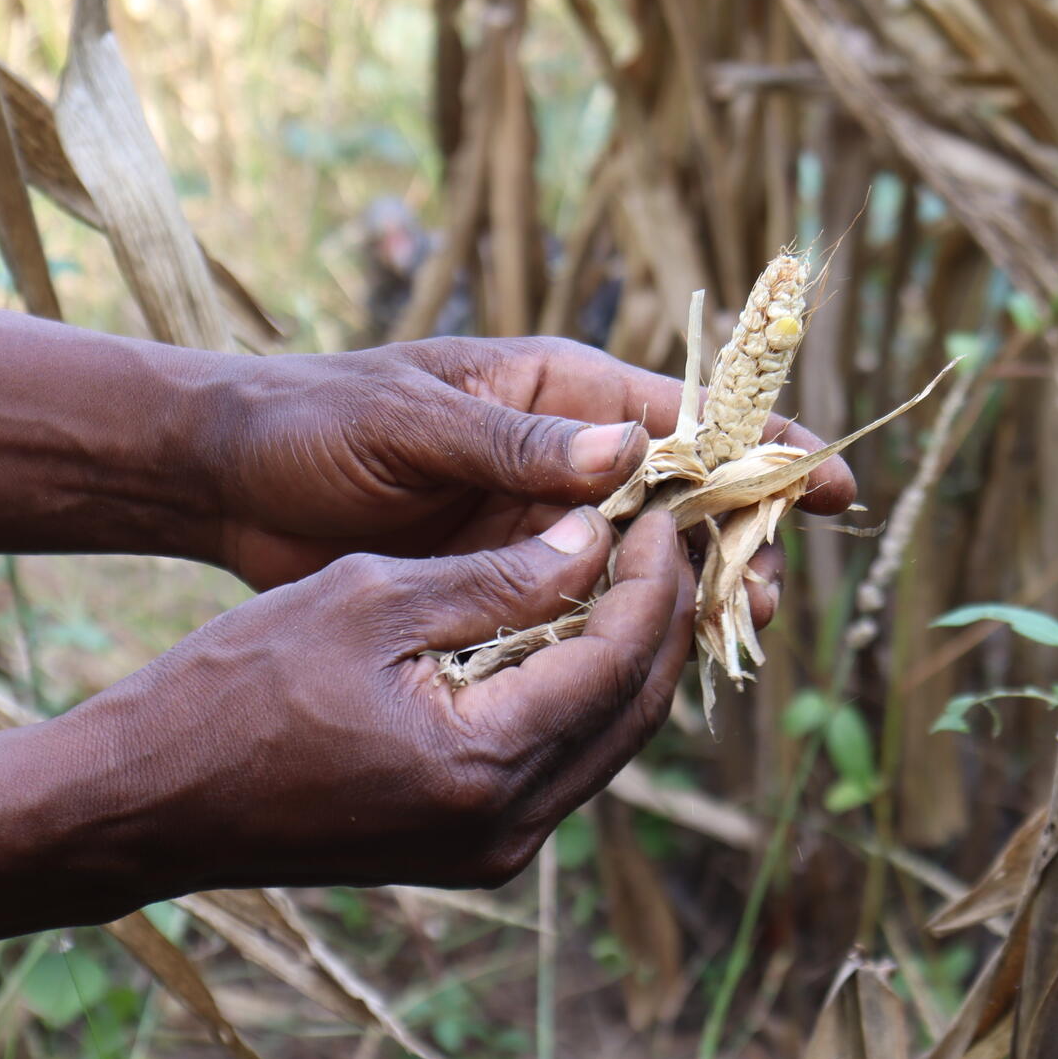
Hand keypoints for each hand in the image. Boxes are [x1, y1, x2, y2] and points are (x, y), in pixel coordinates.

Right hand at [61, 509, 695, 892]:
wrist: (147, 800)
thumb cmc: (236, 685)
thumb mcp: (368, 598)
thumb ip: (494, 577)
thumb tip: (594, 537)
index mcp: (481, 763)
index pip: (615, 660)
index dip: (651, 579)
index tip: (661, 513)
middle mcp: (504, 827)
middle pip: (631, 711)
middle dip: (661, 619)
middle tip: (669, 538)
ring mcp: (490, 852)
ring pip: (605, 743)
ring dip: (628, 660)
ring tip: (636, 574)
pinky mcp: (469, 852)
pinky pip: (559, 766)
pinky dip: (580, 698)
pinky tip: (576, 633)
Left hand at [204, 336, 856, 590]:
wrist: (228, 480)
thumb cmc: (315, 424)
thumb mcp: (407, 424)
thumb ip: (510, 444)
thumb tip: (627, 454)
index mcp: (557, 392)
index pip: (687, 413)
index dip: (762, 448)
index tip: (829, 483)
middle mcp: (565, 455)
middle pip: (685, 494)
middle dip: (740, 538)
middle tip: (771, 594)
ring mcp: (540, 518)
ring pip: (646, 557)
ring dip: (693, 591)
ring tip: (737, 632)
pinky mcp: (507, 573)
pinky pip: (589, 603)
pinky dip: (626, 628)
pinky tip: (656, 666)